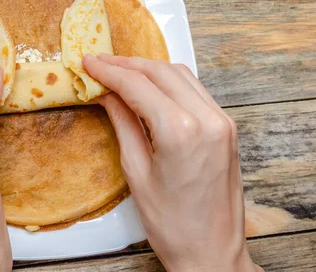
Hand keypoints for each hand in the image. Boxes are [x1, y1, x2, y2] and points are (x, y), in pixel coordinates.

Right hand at [83, 54, 262, 271]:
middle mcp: (207, 119)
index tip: (88, 62)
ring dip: (149, 69)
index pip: (138, 85)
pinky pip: (195, 90)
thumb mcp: (136, 172)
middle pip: (161, 71)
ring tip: (120, 71)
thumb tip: (106, 93)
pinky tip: (149, 86)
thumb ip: (122, 123)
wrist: (212, 253)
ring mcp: (222, 121)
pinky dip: (169, 82)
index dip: (108, 71)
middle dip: (127, 64)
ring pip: (181, 74)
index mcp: (180, 131)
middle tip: (100, 63)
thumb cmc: (171, 224)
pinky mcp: (227, 128)